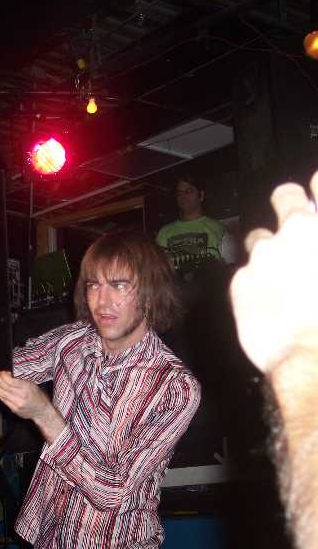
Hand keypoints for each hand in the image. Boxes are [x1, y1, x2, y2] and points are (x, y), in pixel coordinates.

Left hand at [0, 371, 64, 441]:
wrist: (41, 411)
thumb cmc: (37, 395)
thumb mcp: (31, 384)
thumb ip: (19, 379)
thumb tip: (6, 374)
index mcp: (27, 388)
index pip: (12, 381)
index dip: (3, 377)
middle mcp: (22, 396)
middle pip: (5, 387)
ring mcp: (17, 404)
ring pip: (3, 395)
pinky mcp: (14, 409)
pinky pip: (3, 401)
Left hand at [230, 172, 317, 373]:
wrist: (315, 358)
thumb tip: (313, 254)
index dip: (317, 189)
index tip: (315, 197)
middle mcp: (296, 231)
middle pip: (284, 196)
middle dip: (288, 204)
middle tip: (294, 225)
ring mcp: (263, 254)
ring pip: (259, 238)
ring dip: (268, 249)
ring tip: (281, 274)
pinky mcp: (239, 280)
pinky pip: (245, 273)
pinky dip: (254, 283)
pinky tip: (268, 302)